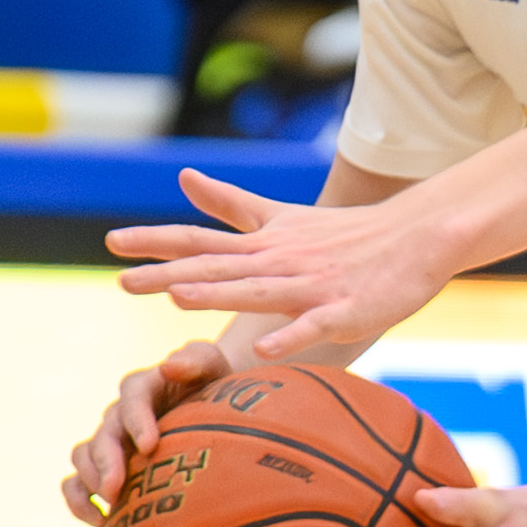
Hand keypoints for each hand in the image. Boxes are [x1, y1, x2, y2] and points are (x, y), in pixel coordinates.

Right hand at [60, 336, 228, 525]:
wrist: (212, 414)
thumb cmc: (216, 388)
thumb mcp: (212, 366)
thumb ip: (197, 359)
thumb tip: (168, 367)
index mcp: (145, 387)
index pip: (133, 395)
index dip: (137, 420)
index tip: (150, 445)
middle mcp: (121, 413)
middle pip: (104, 432)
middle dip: (107, 460)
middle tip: (115, 488)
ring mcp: (110, 442)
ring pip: (84, 455)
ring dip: (91, 479)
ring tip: (110, 505)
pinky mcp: (104, 469)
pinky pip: (76, 484)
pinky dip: (79, 502)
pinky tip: (101, 521)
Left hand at [107, 162, 462, 361]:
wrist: (415, 236)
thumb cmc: (344, 234)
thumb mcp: (281, 215)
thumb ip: (230, 203)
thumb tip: (183, 177)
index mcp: (262, 242)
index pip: (199, 240)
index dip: (155, 242)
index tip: (111, 244)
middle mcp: (280, 260)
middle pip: (216, 267)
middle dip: (168, 274)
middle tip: (122, 282)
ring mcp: (311, 286)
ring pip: (258, 291)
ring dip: (219, 294)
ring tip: (177, 299)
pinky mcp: (345, 310)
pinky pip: (314, 326)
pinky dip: (291, 336)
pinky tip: (266, 349)